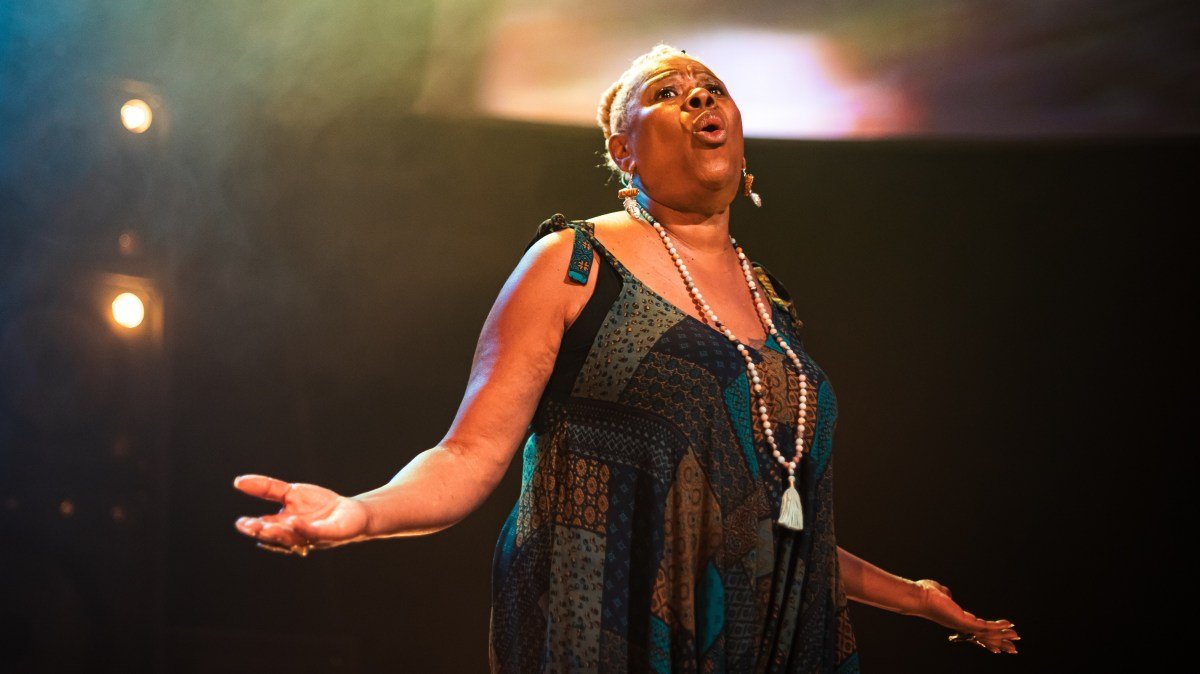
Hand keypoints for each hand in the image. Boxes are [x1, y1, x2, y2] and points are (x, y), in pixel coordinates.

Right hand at [233, 474, 371, 553]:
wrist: (352, 512)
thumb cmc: (320, 506)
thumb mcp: (291, 493)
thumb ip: (266, 488)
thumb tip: (238, 482)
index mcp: (284, 526)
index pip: (265, 528)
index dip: (252, 527)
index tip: (240, 523)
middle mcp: (296, 535)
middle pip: (276, 536)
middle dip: (263, 532)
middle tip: (249, 526)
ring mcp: (313, 536)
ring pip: (293, 537)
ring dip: (279, 532)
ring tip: (266, 526)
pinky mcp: (331, 533)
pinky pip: (316, 532)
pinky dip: (304, 528)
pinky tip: (294, 521)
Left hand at [912, 579, 1019, 654]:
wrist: (918, 597)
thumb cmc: (924, 594)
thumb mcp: (939, 593)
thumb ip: (946, 595)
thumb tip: (947, 594)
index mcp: (955, 620)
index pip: (975, 633)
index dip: (987, 639)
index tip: (996, 647)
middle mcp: (960, 626)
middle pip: (984, 638)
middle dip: (1000, 643)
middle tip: (1013, 648)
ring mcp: (962, 625)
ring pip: (987, 634)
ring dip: (1003, 635)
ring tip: (1016, 636)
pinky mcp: (964, 621)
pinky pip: (985, 626)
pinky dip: (998, 625)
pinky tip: (1009, 624)